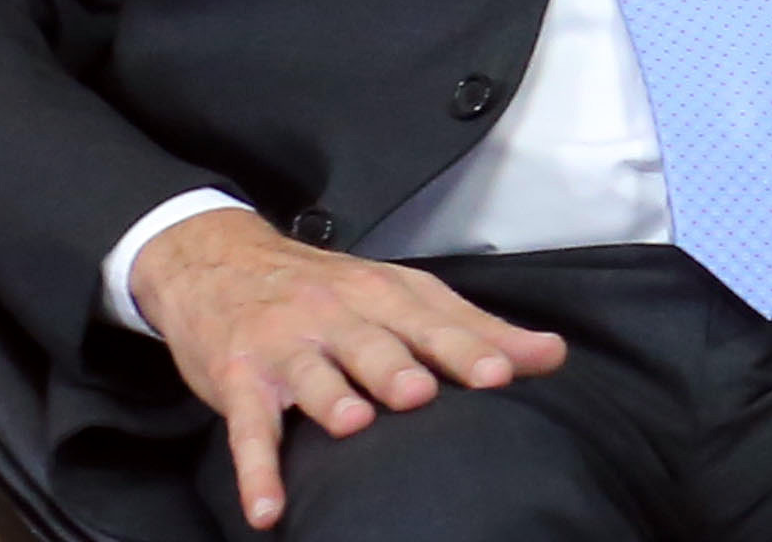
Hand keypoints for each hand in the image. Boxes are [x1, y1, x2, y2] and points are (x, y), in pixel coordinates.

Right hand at [130, 205, 568, 529]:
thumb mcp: (399, 294)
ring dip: (331, 397)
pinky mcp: (238, 379)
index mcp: (384, 293)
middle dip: (399, 366)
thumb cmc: (326, 288)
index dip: (468, 347)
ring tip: (355, 424)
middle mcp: (337, 314)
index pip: (434, 321)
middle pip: (373, 341)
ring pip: (311, 373)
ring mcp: (285, 345)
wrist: (218, 261)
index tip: (505, 373)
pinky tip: (268, 509)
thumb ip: (473, 330)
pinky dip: (256, 469)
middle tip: (424, 393)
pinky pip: (249, 428)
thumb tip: (553, 355)